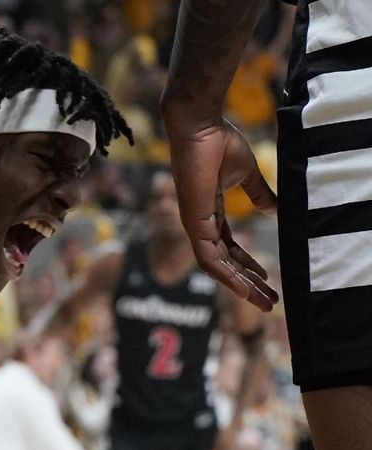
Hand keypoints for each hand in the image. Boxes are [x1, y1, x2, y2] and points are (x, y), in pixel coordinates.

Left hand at [167, 118, 278, 311]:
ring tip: (263, 301)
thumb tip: (276, 210)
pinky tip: (243, 290)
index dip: (248, 265)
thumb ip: (259, 195)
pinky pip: (208, 258)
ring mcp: (194, 225)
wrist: (202, 126)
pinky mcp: (193, 223)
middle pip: (225, 263)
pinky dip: (225, 276)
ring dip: (240, 285)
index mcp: (211, 213)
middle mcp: (200, 223)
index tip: (268, 279)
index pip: (229, 248)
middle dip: (248, 283)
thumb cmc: (220, 143)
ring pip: (216, 267)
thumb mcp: (247, 175)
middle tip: (270, 301)